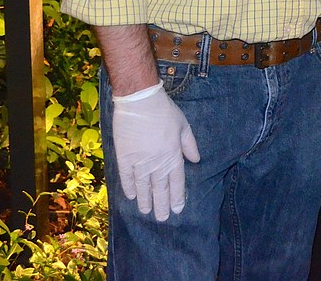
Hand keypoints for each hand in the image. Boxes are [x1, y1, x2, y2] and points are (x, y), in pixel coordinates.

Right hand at [112, 82, 200, 220]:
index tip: (178, 209)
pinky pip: (126, 178)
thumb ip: (189, 145)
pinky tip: (131, 197)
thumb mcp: (183, 125)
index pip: (176, 182)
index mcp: (173, 155)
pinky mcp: (124, 158)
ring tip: (146, 212)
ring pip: (143, 187)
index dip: (177, 197)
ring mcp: (139, 162)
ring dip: (145, 201)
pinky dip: (129, 188)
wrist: (140, 101)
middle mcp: (157, 163)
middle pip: (160, 189)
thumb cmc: (164, 111)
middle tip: (163, 218)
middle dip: (162, 205)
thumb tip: (196, 161)